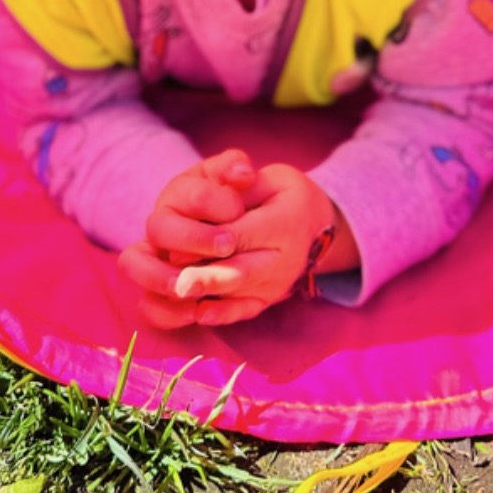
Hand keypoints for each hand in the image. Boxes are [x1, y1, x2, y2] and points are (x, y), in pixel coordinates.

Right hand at [117, 149, 255, 328]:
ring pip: (133, 265)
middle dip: (193, 238)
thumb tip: (242, 173)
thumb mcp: (231, 177)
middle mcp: (159, 226)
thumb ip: (234, 167)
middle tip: (227, 245)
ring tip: (193, 285)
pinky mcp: (155, 291)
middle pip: (157, 229)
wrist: (227, 229)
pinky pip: (146, 306)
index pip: (189, 195)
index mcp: (177, 194)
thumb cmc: (227, 200)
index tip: (239, 210)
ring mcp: (152, 259)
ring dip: (162, 277)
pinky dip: (164, 312)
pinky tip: (195, 313)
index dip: (214, 202)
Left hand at [120, 163, 355, 329]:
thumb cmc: (283, 194)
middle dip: (209, 278)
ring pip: (238, 293)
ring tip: (178, 294)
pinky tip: (201, 314)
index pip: (242, 234)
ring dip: (208, 295)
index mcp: (285, 222)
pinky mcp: (268, 298)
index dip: (212, 240)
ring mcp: (277, 283)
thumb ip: (241, 185)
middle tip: (180, 284)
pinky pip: (246, 310)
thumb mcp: (270, 177)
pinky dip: (224, 314)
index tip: (177, 248)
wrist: (314, 224)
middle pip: (241, 271)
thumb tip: (223, 189)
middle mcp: (285, 259)